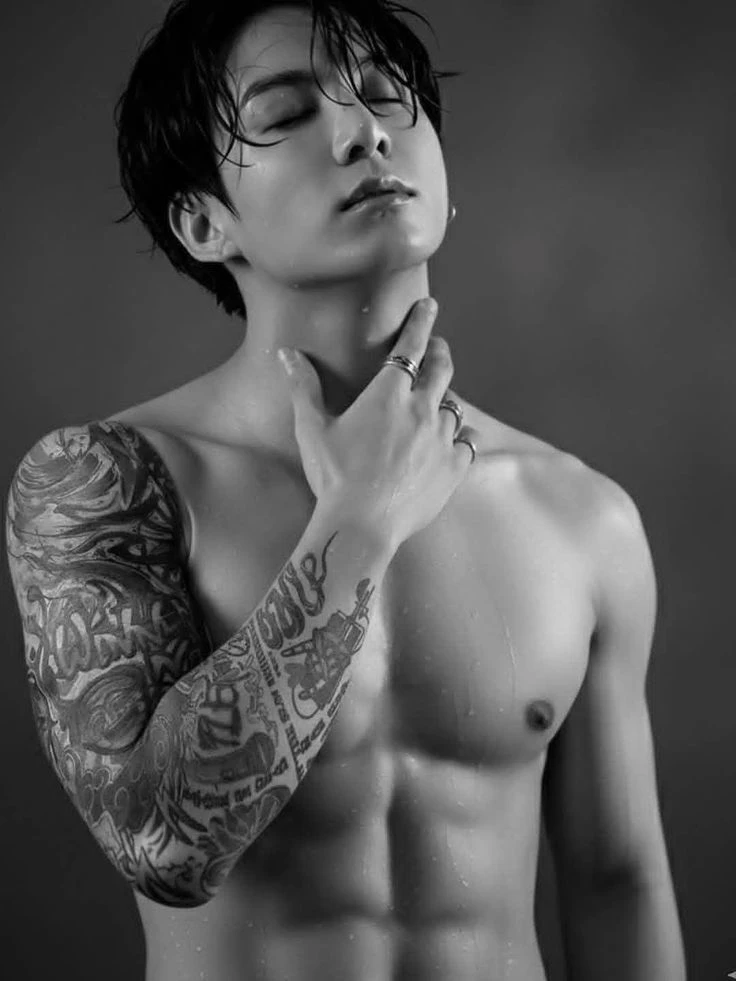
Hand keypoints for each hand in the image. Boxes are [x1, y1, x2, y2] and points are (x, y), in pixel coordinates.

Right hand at [278, 297, 478, 548]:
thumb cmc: (334, 477)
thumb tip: (287, 354)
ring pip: (454, 406)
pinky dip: (464, 435)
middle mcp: (422, 411)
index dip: (421, 322)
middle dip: (439, 351)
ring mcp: (442, 440)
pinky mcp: (454, 468)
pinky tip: (458, 437)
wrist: (362, 526)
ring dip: (446, 397)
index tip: (429, 306)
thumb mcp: (312, 429)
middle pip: (441, 369)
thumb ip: (304, 387)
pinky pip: (468, 442)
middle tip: (437, 346)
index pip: (411, 346)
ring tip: (439, 398)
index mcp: (388, 395)